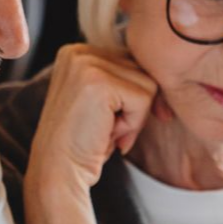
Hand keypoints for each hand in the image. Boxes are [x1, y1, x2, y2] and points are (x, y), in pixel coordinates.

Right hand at [25, 43, 160, 194]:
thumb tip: (163, 72)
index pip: (131, 62)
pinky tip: (109, 134)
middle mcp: (78, 52)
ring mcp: (86, 65)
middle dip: (135, 107)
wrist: (59, 171)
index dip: (132, 97)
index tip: (113, 122)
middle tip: (107, 129)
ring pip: (147, 84)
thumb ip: (122, 79)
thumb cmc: (84, 143)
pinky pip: (144, 99)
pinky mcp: (99, 83)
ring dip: (135, 117)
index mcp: (76, 52)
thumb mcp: (102, 102)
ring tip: (106, 131)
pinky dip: (133, 124)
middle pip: (141, 70)